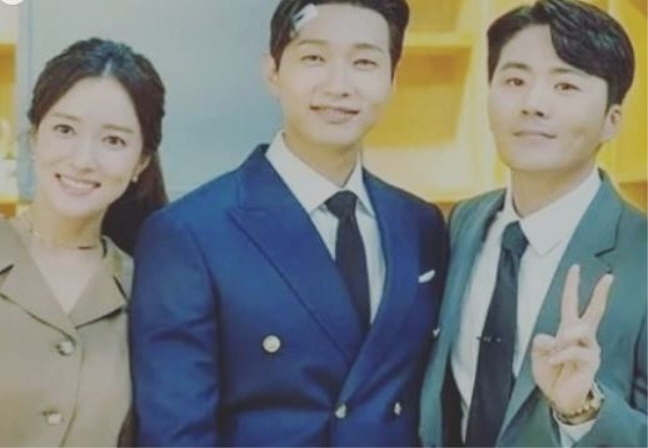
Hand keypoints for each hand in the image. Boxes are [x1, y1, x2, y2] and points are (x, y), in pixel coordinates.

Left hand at [531, 264, 612, 414]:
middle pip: (595, 311)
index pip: (571, 303)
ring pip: (581, 330)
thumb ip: (540, 342)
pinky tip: (554, 361)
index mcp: (568, 330)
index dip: (572, 286)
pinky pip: (574, 351)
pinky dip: (561, 354)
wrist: (560, 398)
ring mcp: (590, 349)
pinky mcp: (591, 362)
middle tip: (608, 277)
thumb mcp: (538, 354)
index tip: (575, 267)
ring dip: (564, 338)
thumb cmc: (551, 374)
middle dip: (600, 293)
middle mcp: (583, 337)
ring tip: (554, 353)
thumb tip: (552, 337)